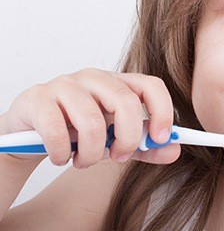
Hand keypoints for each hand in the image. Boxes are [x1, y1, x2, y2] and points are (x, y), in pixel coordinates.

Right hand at [1, 69, 180, 168]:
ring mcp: (65, 84)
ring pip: (92, 122)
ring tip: (83, 160)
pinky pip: (58, 131)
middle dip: (127, 139)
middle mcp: (94, 77)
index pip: (151, 85)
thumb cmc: (79, 130)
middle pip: (125, 102)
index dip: (162, 111)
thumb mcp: (115, 139)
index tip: (160, 138)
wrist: (33, 130)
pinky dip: (62, 154)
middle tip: (118, 157)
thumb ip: (144, 146)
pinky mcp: (39, 99)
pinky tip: (61, 156)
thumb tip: (174, 150)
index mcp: (118, 83)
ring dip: (91, 154)